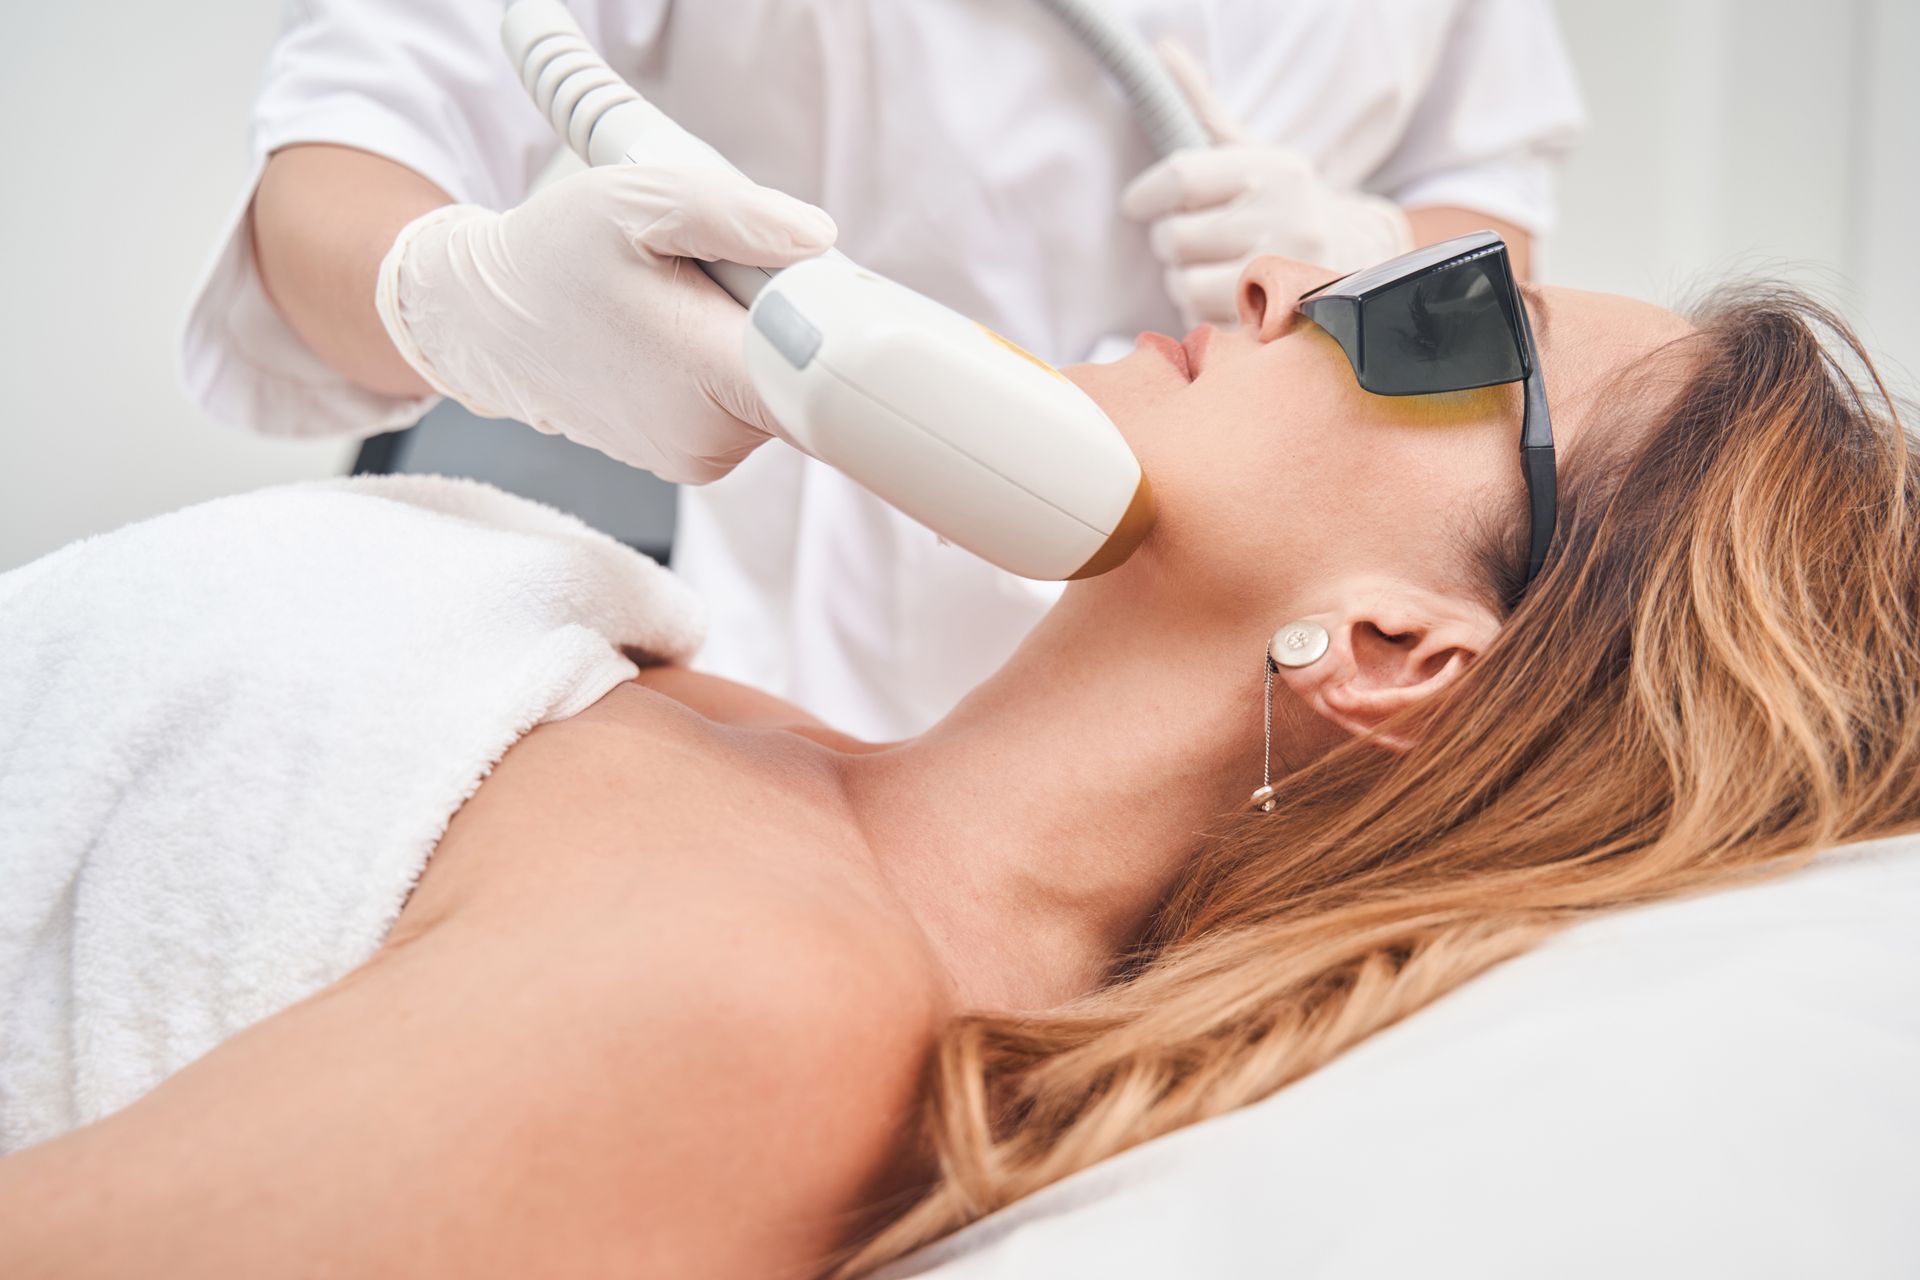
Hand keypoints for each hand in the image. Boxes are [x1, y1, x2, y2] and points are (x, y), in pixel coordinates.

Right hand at [375, 153, 835, 483]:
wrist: (485, 322)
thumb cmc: (553, 257)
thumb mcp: (637, 201)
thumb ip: (736, 214)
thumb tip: (815, 236)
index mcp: (708, 377)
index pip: (828, 381)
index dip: (848, 335)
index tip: (834, 298)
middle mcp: (711, 437)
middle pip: (809, 376)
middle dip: (793, 319)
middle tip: (734, 275)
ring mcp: (702, 458)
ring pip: (780, 390)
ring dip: (759, 342)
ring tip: (692, 303)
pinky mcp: (694, 460)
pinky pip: (749, 406)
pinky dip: (734, 366)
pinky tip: (684, 335)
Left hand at [1121, 39, 1412, 327]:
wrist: (1361, 259)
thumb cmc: (1287, 203)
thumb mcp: (1254, 152)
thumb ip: (1203, 110)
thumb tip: (1163, 52)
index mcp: (1271, 170)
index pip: (1180, 178)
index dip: (1146, 196)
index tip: (1138, 205)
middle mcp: (1283, 217)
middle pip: (1174, 239)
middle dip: (1170, 244)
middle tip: (1188, 242)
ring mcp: (1286, 273)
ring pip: (1186, 287)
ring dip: (1185, 284)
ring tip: (1210, 272)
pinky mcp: (1283, 321)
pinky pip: (1209, 325)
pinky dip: (1207, 316)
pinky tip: (1228, 301)